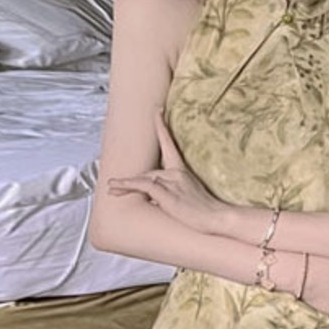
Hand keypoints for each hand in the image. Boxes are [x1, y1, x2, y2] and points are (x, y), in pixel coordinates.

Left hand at [106, 114, 228, 233]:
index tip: (157, 110)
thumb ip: (169, 192)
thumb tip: (153, 196)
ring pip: (143, 178)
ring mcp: (173, 183)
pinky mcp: (169, 195)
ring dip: (125, 184)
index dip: (162, 126)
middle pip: (148, 172)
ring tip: (111, 187)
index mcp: (182, 171)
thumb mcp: (186, 196)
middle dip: (130, 180)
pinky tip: (118, 187)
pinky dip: (130, 184)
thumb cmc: (204, 210)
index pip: (169, 144)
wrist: (217, 218)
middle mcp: (176, 173)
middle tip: (112, 185)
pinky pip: (145, 186)